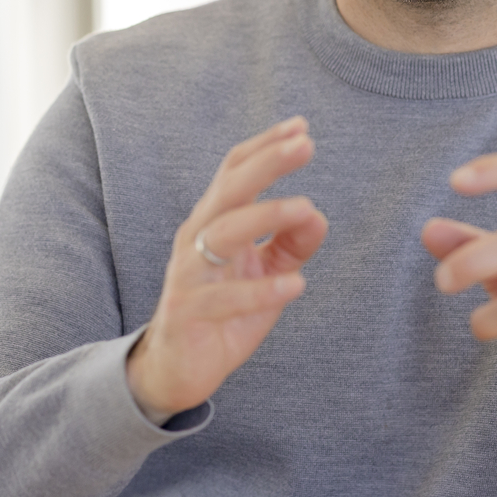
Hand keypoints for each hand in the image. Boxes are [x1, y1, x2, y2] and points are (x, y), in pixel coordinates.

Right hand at [126, 117, 328, 423]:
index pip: (234, 172)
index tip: (301, 127)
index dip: (265, 147)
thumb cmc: (224, 311)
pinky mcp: (188, 312)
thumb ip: (291, 244)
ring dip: (266, 216)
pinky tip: (296, 285)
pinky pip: (225, 298)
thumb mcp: (264, 272)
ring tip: (307, 207)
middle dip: (267, 164)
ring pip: (223, 233)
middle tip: (306, 145)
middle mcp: (195, 238)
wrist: (177, 368)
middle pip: (229, 189)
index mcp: (212, 222)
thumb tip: (319, 215)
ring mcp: (188, 274)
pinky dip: (261, 291)